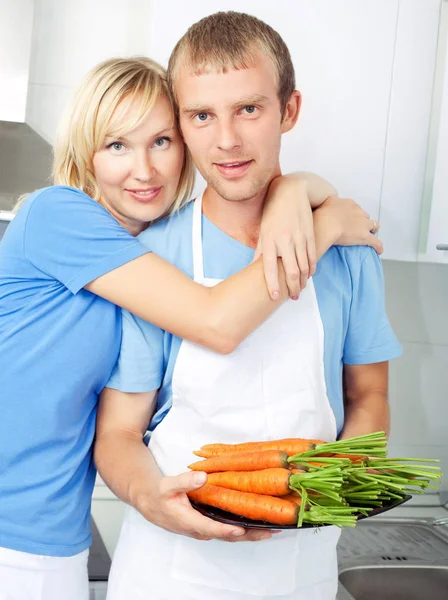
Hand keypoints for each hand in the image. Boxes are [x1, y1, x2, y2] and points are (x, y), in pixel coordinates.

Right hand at [137, 471, 274, 542]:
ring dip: (250, 534)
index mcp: (189, 521)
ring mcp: (205, 529)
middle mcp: (200, 529)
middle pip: (227, 536)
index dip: (226, 530)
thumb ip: (185, 481)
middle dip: (249, 535)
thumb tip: (203, 477)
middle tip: (269, 531)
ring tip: (271, 529)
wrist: (152, 503)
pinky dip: (243, 529)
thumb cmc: (161, 494)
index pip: (211, 528)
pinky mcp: (209, 526)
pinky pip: (228, 530)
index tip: (241, 529)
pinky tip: (257, 523)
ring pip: (230, 535)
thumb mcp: (169, 485)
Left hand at [255, 176, 314, 299]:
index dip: (272, 284)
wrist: (291, 192)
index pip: (269, 267)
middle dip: (292, 287)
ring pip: (304, 266)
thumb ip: (260, 250)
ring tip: (300, 289)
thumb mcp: (263, 230)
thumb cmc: (273, 212)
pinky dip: (311, 269)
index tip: (275, 297)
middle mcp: (284, 240)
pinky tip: (309, 275)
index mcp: (269, 240)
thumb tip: (253, 268)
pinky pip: (312, 256)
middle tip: (293, 297)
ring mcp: (299, 238)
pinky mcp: (310, 234)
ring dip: (303, 281)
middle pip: (291, 271)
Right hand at [315, 196, 382, 253]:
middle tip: (356, 228)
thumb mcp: (323, 204)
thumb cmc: (321, 215)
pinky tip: (378, 250)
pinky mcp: (365, 236)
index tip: (349, 219)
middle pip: (365, 216)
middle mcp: (358, 211)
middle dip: (362, 221)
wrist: (326, 224)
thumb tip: (325, 210)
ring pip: (373, 226)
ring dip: (371, 230)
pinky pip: (376, 242)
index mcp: (349, 204)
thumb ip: (328, 205)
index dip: (353, 215)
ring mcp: (363, 224)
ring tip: (369, 236)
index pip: (355, 209)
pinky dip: (378, 246)